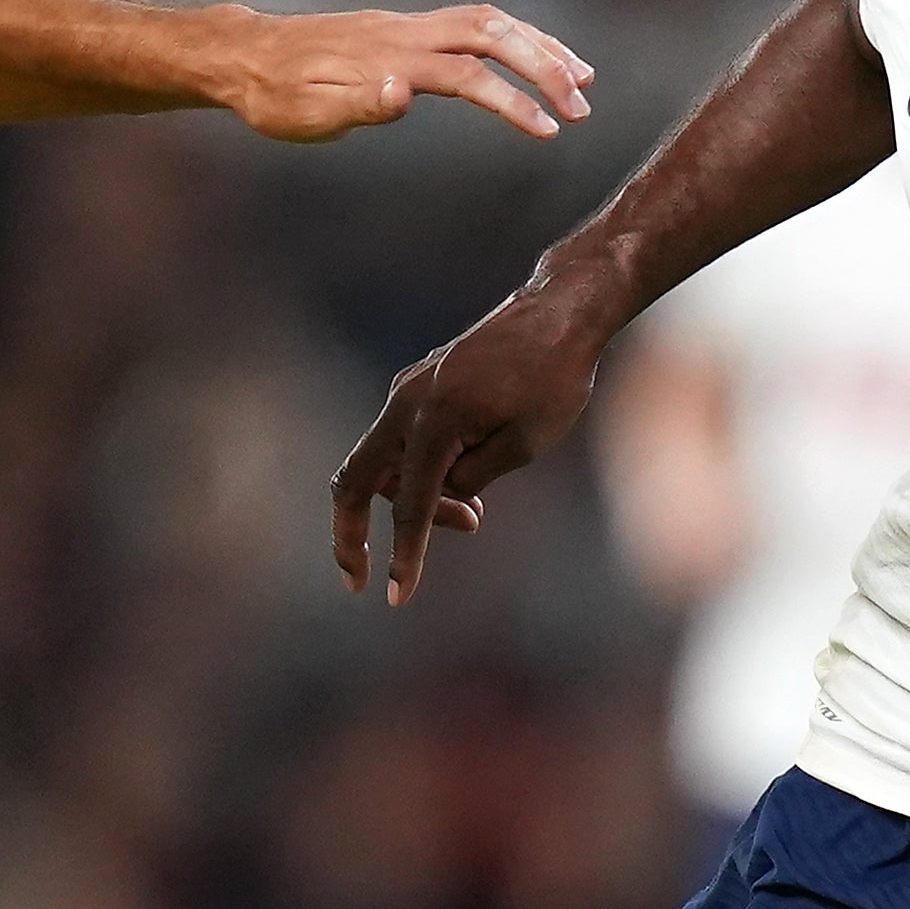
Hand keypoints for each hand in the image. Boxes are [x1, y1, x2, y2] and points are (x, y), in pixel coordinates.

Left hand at [221, 5, 592, 145]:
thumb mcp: (305, 115)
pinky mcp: (406, 28)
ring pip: (489, 21)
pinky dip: (513, 36)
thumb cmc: (272, 96)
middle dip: (545, 65)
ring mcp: (408, 25)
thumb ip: (358, 104)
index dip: (512, 100)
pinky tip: (533, 56)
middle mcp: (406, 33)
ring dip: (539, 45)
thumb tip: (404, 92)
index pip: (466, 74)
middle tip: (585, 104)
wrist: (246, 55)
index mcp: (389, 59)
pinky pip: (472, 21)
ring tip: (581, 78)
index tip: (549, 130)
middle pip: (492, 33)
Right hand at [328, 284, 610, 599]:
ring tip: (473, 518)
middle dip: (349, 532)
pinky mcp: (422, 384)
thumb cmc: (554, 377)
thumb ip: (472, 478)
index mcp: (435, 419)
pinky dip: (420, 472)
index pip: (411, 505)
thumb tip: (441, 495)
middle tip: (357, 577)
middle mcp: (409, 401)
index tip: (396, 597)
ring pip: (385, 462)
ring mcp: (410, 389)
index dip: (404, 556)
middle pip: (356, 478)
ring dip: (414, 501)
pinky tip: (464, 487)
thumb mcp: (523, 445)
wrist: (560, 311)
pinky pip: (404, 440)